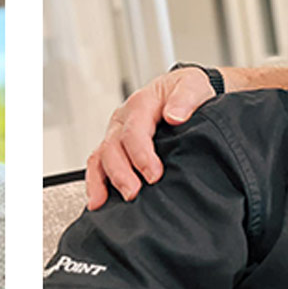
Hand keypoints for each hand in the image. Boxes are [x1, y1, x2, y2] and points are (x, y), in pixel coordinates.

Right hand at [84, 68, 217, 208]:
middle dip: (120, 173)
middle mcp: (123, 119)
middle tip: (133, 193)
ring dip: (102, 181)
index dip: (141, 155)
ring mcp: (115, 134)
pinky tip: (98, 202)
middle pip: (112, 147)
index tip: (154, 175)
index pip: (134, 131)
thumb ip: (185, 99)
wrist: (183, 93)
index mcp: (141, 104)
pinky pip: (97, 165)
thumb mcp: (193, 86)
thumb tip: (174, 116)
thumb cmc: (186, 92)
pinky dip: (94, 184)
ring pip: (99, 157)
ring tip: (106, 202)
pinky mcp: (114, 148)